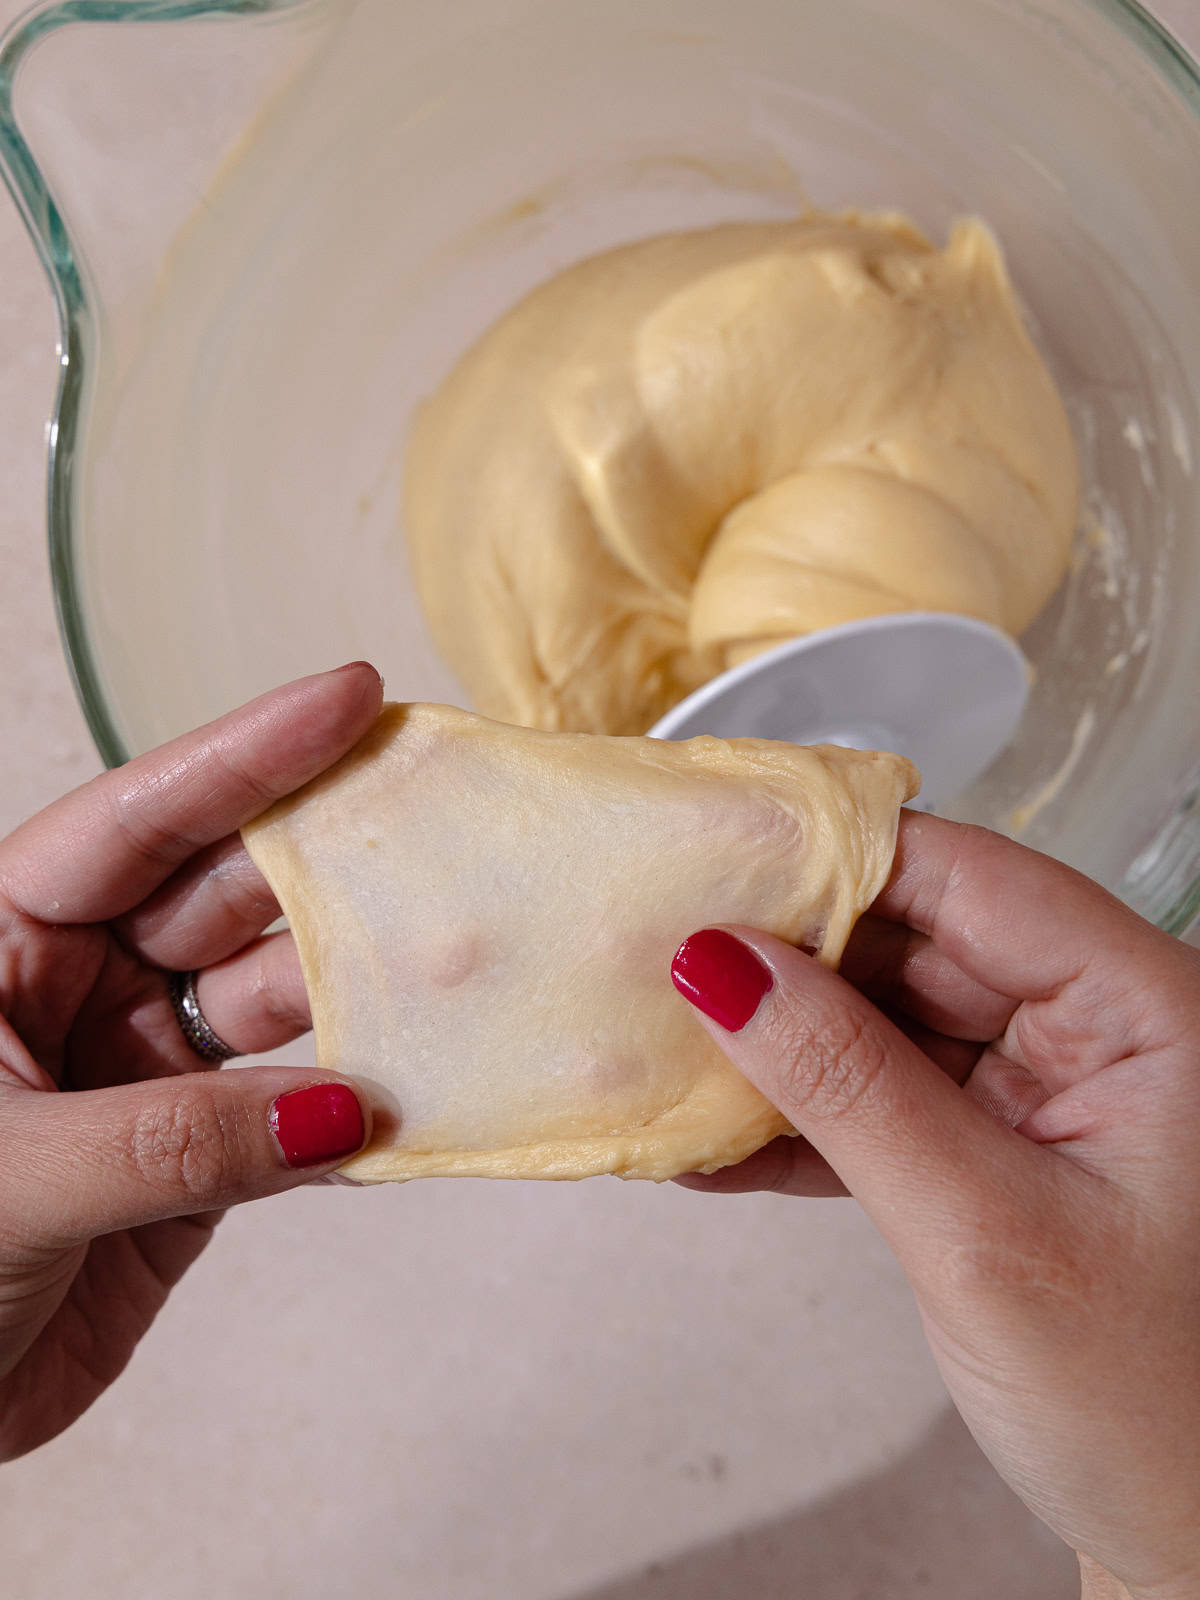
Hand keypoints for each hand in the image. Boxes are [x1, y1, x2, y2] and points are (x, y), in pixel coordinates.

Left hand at [0, 664, 380, 1460]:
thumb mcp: (11, 1175)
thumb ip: (173, 1141)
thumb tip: (339, 1111)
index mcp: (4, 940)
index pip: (137, 821)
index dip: (247, 754)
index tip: (351, 697)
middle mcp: (82, 987)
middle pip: (229, 896)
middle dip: (334, 860)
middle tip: (443, 820)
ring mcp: (144, 1071)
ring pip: (278, 1002)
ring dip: (365, 988)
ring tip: (459, 956)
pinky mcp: (195, 1161)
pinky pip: (292, 1116)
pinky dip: (356, 1108)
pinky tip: (425, 1082)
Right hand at [671, 813, 1199, 1598]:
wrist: (1190, 1538)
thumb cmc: (1155, 1406)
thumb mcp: (981, 1231)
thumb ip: (846, 1085)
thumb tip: (720, 965)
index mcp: (1147, 1007)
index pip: (972, 879)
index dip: (837, 861)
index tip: (712, 862)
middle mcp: (1099, 1026)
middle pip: (917, 938)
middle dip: (787, 955)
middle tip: (657, 959)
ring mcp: (1045, 1087)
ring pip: (885, 1016)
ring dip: (778, 1045)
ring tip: (662, 1047)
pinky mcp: (995, 1146)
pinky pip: (882, 1096)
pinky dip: (800, 1118)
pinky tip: (712, 1138)